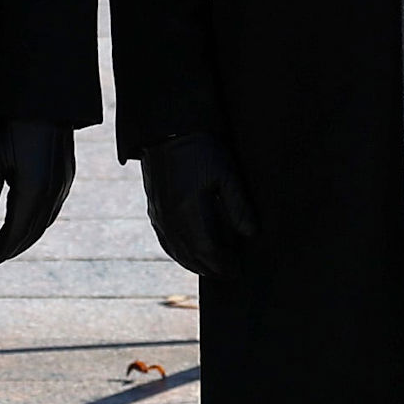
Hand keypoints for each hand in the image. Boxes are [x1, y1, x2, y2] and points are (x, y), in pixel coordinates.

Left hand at [0, 120, 75, 264]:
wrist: (45, 102)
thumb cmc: (12, 128)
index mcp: (33, 191)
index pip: (15, 232)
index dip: (0, 249)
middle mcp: (53, 192)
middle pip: (32, 233)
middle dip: (13, 249)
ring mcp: (64, 185)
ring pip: (45, 223)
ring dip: (27, 238)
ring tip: (8, 246)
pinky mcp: (67, 177)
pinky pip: (53, 210)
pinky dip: (39, 223)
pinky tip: (28, 223)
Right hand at [138, 132, 258, 275]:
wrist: (167, 130)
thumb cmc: (201, 149)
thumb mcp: (226, 174)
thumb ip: (238, 206)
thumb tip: (251, 234)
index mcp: (188, 211)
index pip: (208, 250)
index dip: (224, 264)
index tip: (238, 270)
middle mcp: (169, 218)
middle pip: (191, 255)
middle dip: (211, 268)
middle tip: (230, 273)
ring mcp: (158, 215)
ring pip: (176, 251)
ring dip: (195, 264)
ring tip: (213, 268)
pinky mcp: (153, 209)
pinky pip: (165, 241)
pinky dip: (179, 253)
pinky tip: (190, 254)